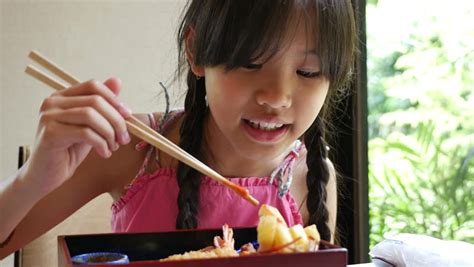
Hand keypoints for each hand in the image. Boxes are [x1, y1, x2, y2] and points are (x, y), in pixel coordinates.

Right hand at [23, 77, 131, 194]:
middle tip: (124, 138)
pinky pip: (85, 133)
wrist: (45, 176)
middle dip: (116, 120)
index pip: (93, 86)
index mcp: (62, 96)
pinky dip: (101, 143)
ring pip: (91, 115)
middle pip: (95, 101)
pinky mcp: (50, 133)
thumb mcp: (90, 126)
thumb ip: (102, 106)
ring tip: (114, 146)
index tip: (128, 116)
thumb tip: (117, 80)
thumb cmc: (69, 151)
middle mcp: (52, 102)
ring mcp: (49, 116)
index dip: (114, 99)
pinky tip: (104, 153)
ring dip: (110, 133)